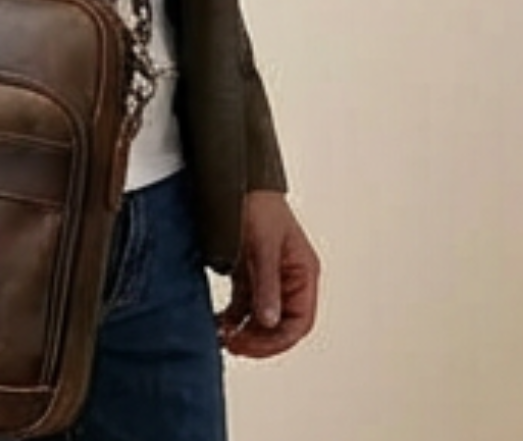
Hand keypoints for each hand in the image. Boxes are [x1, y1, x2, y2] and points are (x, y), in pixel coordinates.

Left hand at [217, 191, 320, 358]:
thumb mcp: (263, 245)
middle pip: (281, 324)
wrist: (234, 176)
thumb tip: (270, 321)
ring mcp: (269, 276)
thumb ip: (266, 283)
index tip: (251, 346)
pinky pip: (245, 304)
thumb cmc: (257, 202)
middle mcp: (289, 277)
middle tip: (234, 345)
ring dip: (245, 331)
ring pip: (262, 317)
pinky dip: (234, 317)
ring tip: (223, 338)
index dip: (277, 340)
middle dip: (259, 339)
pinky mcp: (249, 271)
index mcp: (303, 272)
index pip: (299, 321)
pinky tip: (219, 323)